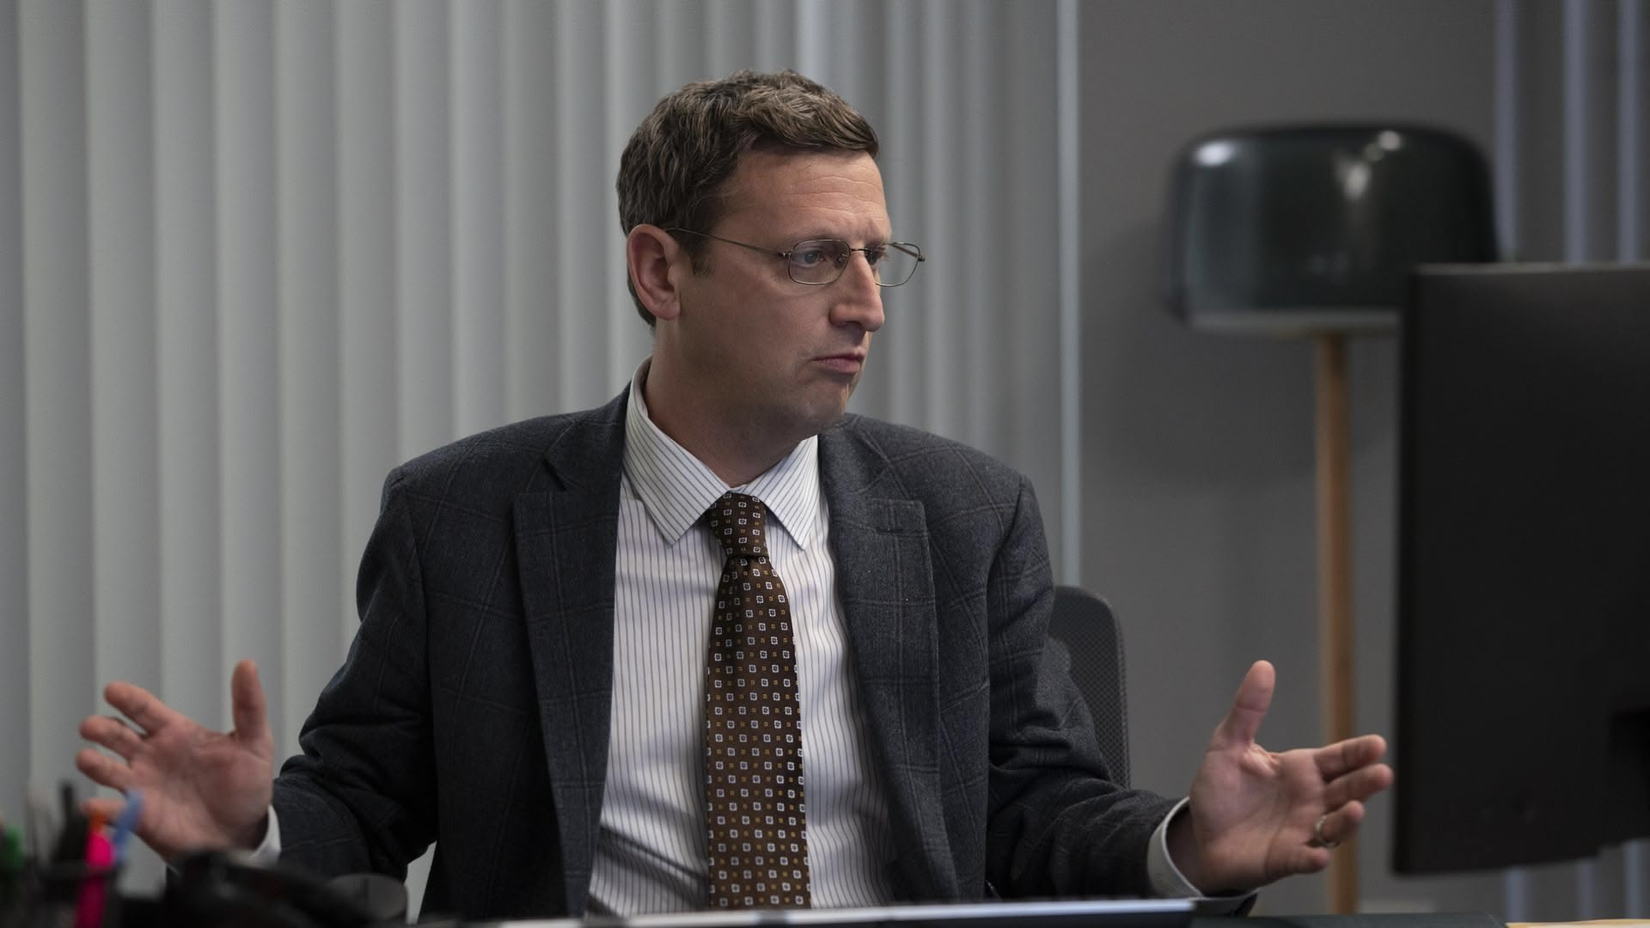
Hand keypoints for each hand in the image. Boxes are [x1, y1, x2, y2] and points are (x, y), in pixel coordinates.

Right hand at [77, 659, 274, 859]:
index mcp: (175, 733)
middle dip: (100, 728)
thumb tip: (248, 665)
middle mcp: (151, 756)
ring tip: (86, 759)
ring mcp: (142, 785)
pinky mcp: (139, 816)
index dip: (128, 699)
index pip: (145, 709)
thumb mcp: (254, 742)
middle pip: (116, 736)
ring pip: (107, 769)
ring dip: (93, 764)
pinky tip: (95, 807)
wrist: (243, 830)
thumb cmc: (245, 783)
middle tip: (90, 726)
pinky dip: (101, 810)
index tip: (112, 690)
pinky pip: (114, 812)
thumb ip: (249, 705)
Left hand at [1165, 660, 1392, 892]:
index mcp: (1302, 770)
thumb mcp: (1229, 745)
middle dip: (1365, 783)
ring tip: (1356, 809)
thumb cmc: (1221, 790)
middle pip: (1346, 790)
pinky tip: (1320, 855)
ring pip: (1335, 826)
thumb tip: (1262, 667)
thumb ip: (1247, 710)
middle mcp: (1311, 801)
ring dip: (1347, 821)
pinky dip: (1314, 858)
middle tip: (1382, 774)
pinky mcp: (1285, 858)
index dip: (1358, 753)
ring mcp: (1302, 831)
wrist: (1200, 834)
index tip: (1377, 745)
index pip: (1338, 759)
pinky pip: (1305, 859)